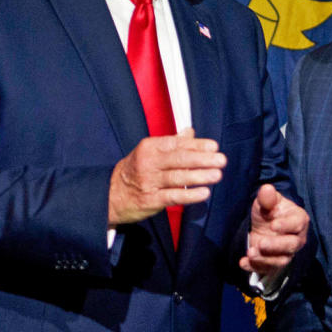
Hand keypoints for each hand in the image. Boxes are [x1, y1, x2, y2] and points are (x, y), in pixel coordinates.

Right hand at [108, 128, 224, 224]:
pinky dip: (190, 195)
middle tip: (221, 160)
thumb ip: (172, 143)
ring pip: (178, 177)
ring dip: (200, 176)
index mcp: (150, 147)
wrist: (110, 194)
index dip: (197, 145)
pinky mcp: (150, 200)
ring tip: (217, 175)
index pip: (177, 144)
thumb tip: (190, 132)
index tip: (214, 146)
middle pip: (179, 159)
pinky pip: (173, 196)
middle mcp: (149, 162)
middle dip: (203, 159)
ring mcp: (149, 181)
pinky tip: (204, 193)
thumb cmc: (136, 170)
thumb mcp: (149, 152)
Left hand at [241, 184, 308, 280]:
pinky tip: (243, 262)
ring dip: (265, 259)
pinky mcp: (274, 264)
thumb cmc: (269, 210)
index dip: (286, 225)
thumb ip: (267, 197)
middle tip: (261, 243)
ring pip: (280, 260)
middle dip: (276, 245)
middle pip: (291, 245)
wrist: (264, 225)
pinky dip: (255, 267)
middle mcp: (296, 239)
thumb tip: (267, 188)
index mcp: (298, 220)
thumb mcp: (266, 202)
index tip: (273, 225)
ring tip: (250, 252)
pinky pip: (267, 269)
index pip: (297, 224)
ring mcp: (286, 253)